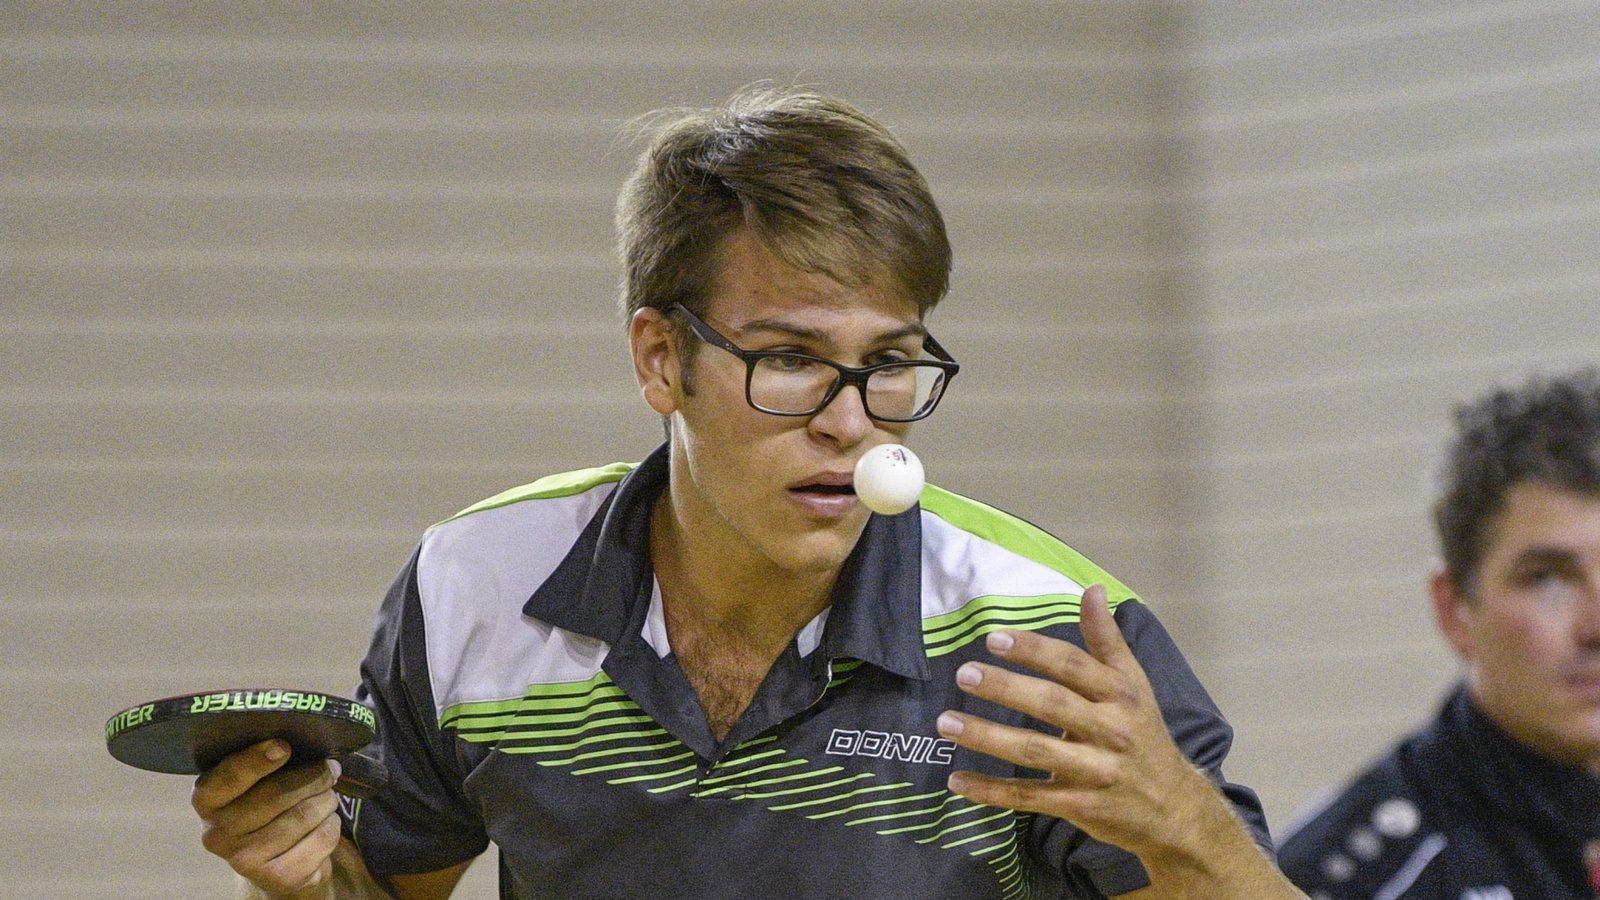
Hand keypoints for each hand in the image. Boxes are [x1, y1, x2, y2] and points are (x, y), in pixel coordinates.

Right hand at [192, 739, 343, 897]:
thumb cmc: (266, 810)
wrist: (275, 867)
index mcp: (207, 801)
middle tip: (329, 770)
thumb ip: (263, 762)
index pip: (229, 777)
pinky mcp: (279, 878)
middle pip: (277, 794)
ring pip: (304, 814)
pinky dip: (332, 824)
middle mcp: (217, 834)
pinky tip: (325, 822)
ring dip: (326, 800)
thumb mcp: (253, 784)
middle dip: (314, 776)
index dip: (257, 760)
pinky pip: (322, 837)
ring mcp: (245, 860)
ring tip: (327, 797)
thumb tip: (294, 744)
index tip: (284, 747)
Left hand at [934, 583, 1212, 858]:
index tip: (994, 639)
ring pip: (1034, 751)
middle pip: (1052, 705)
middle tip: (963, 673)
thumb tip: (1093, 589)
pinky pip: (1029, 797)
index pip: (1073, 666)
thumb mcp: (1134, 685)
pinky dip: (991, 791)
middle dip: (1006, 688)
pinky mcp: (1079, 806)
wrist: (1174, 808)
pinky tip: (957, 781)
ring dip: (987, 737)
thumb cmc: (1144, 735)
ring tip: (946, 723)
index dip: (1034, 650)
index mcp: (1121, 695)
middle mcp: (1110, 731)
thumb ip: (1107, 640)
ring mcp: (1094, 772)